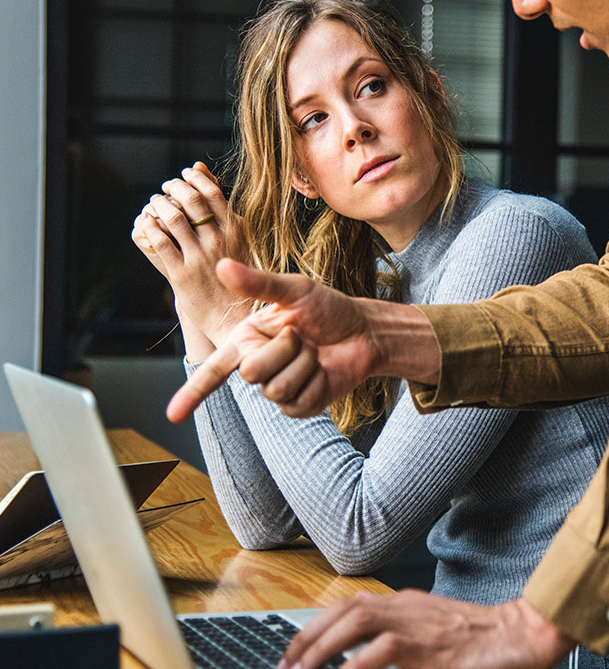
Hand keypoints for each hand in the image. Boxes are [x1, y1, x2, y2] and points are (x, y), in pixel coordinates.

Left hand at [131, 162, 248, 346]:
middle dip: (174, 187)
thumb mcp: (239, 239)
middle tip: (166, 186)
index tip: (185, 174)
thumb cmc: (239, 275)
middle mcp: (219, 241)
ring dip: (159, 204)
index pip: (212, 192)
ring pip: (173, 218)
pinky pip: (160, 243)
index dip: (195, 178)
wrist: (235, 316)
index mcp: (236, 230)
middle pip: (191, 200)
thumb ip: (223, 209)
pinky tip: (146, 223)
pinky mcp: (182, 275)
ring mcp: (200, 257)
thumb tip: (203, 170)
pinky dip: (150, 228)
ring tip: (154, 202)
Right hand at [166, 258, 438, 422]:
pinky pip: (297, 402)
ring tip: (315, 351)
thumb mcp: (295, 290)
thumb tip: (222, 265)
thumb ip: (258, 283)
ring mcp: (278, 388)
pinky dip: (316, 381)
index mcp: (247, 339)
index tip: (171, 416)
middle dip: (283, 349)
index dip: (192, 393)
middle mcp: (258, 365)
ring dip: (303, 365)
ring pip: (275, 388)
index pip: (214, 369)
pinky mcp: (299, 406)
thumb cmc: (329, 308)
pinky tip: (323, 370)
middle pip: (251, 372)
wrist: (364, 331)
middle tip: (303, 335)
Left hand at [277, 590, 575, 668]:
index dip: (317, 625)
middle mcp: (405, 606)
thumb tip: (364, 659)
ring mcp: (417, 623)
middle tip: (287, 665)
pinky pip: (385, 650)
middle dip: (309, 636)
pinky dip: (358, 665)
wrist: (520, 634)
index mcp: (404, 603)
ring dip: (324, 647)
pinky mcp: (430, 647)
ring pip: (358, 621)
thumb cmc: (478, 639)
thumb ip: (400, 638)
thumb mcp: (432, 632)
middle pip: (345, 609)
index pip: (349, 604)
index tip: (296, 651)